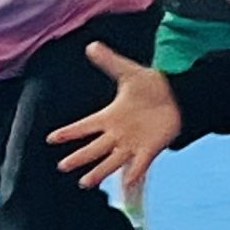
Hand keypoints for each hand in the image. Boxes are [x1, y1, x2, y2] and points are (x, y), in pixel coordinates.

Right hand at [49, 46, 184, 189]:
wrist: (178, 96)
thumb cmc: (152, 85)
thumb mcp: (128, 72)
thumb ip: (109, 62)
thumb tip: (92, 45)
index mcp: (110, 116)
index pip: (84, 126)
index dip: (69, 132)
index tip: (51, 138)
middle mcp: (118, 133)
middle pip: (94, 148)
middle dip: (79, 157)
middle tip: (62, 166)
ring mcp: (133, 143)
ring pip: (112, 161)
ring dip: (99, 171)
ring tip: (85, 182)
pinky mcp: (150, 148)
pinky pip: (140, 164)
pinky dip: (134, 173)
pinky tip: (125, 183)